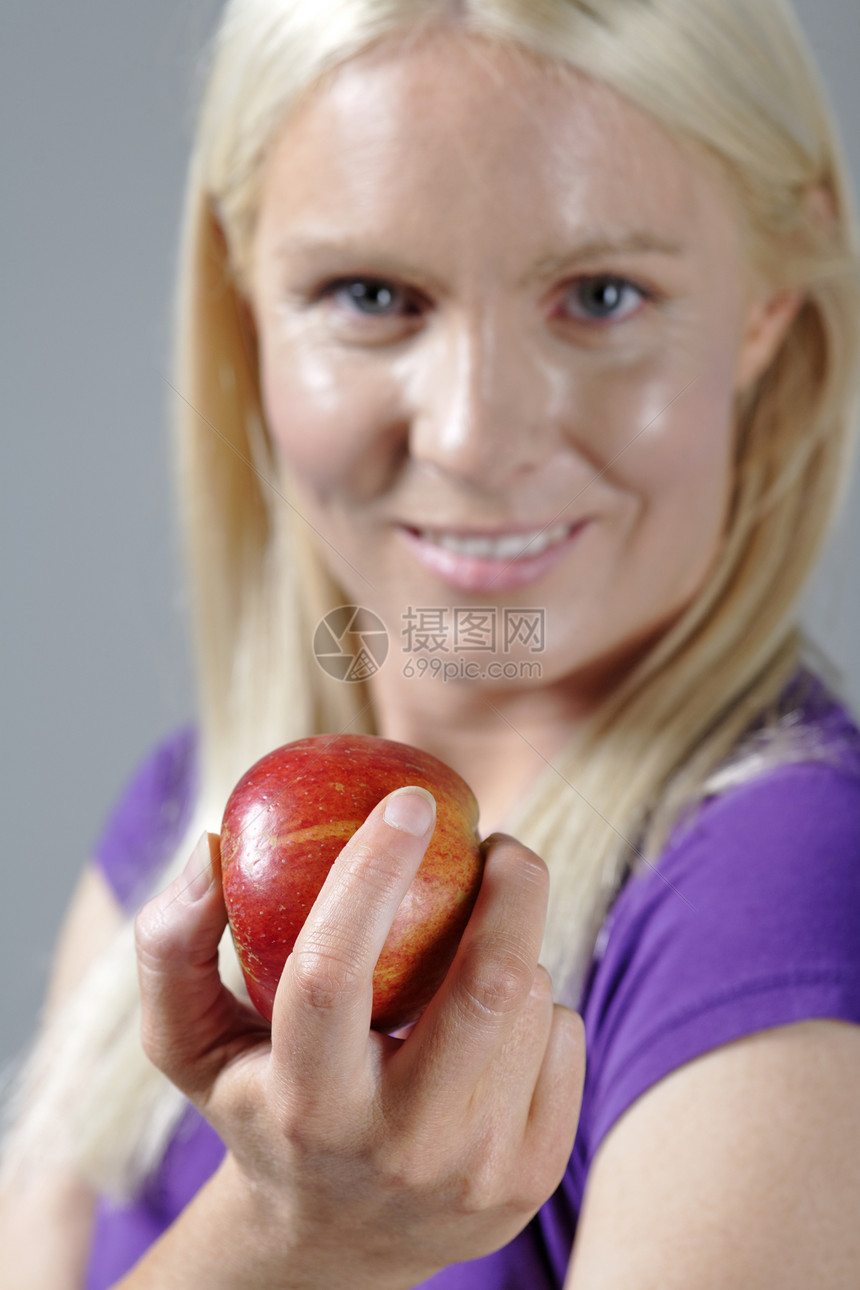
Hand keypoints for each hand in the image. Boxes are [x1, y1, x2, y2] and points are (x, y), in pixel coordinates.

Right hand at [134, 788, 584, 1288]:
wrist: (336, 1242)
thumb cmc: (260, 1106)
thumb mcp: (187, 1043)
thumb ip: (172, 946)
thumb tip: (208, 851)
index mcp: (307, 1106)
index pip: (333, 972)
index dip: (371, 873)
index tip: (410, 801)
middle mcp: (400, 1148)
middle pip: (488, 985)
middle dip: (511, 885)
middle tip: (494, 842)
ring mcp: (479, 1170)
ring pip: (532, 1003)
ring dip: (511, 947)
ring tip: (467, 953)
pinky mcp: (534, 1174)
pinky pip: (564, 1039)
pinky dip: (538, 1004)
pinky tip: (493, 1024)